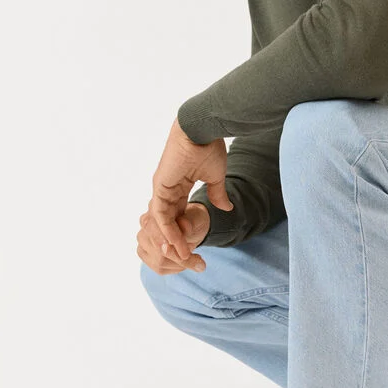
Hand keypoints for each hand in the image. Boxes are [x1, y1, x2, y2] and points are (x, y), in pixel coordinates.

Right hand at [137, 203, 210, 274]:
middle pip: (159, 250)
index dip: (175, 243)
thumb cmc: (193, 220)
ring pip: (159, 262)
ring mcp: (142, 239)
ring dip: (180, 265)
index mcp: (156, 209)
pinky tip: (184, 263)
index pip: (161, 231)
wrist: (191, 226)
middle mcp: (145, 223)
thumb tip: (184, 226)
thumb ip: (190, 221)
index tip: (189, 253)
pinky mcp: (143, 253)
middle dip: (181, 259)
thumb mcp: (197, 218)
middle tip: (200, 263)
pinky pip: (159, 268)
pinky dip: (175, 269)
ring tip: (194, 259)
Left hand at [148, 118, 232, 261]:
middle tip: (186, 258)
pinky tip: (178, 243)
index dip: (185, 230)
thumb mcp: (215, 177)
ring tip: (182, 256)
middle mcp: (167, 188)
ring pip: (163, 222)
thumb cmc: (209, 147)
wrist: (203, 130)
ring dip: (172, 240)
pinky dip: (168, 230)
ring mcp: (162, 188)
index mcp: (179, 185)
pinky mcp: (160, 187)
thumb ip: (217, 193)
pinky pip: (162, 215)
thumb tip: (226, 207)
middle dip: (176, 241)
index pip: (179, 213)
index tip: (195, 244)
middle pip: (168, 221)